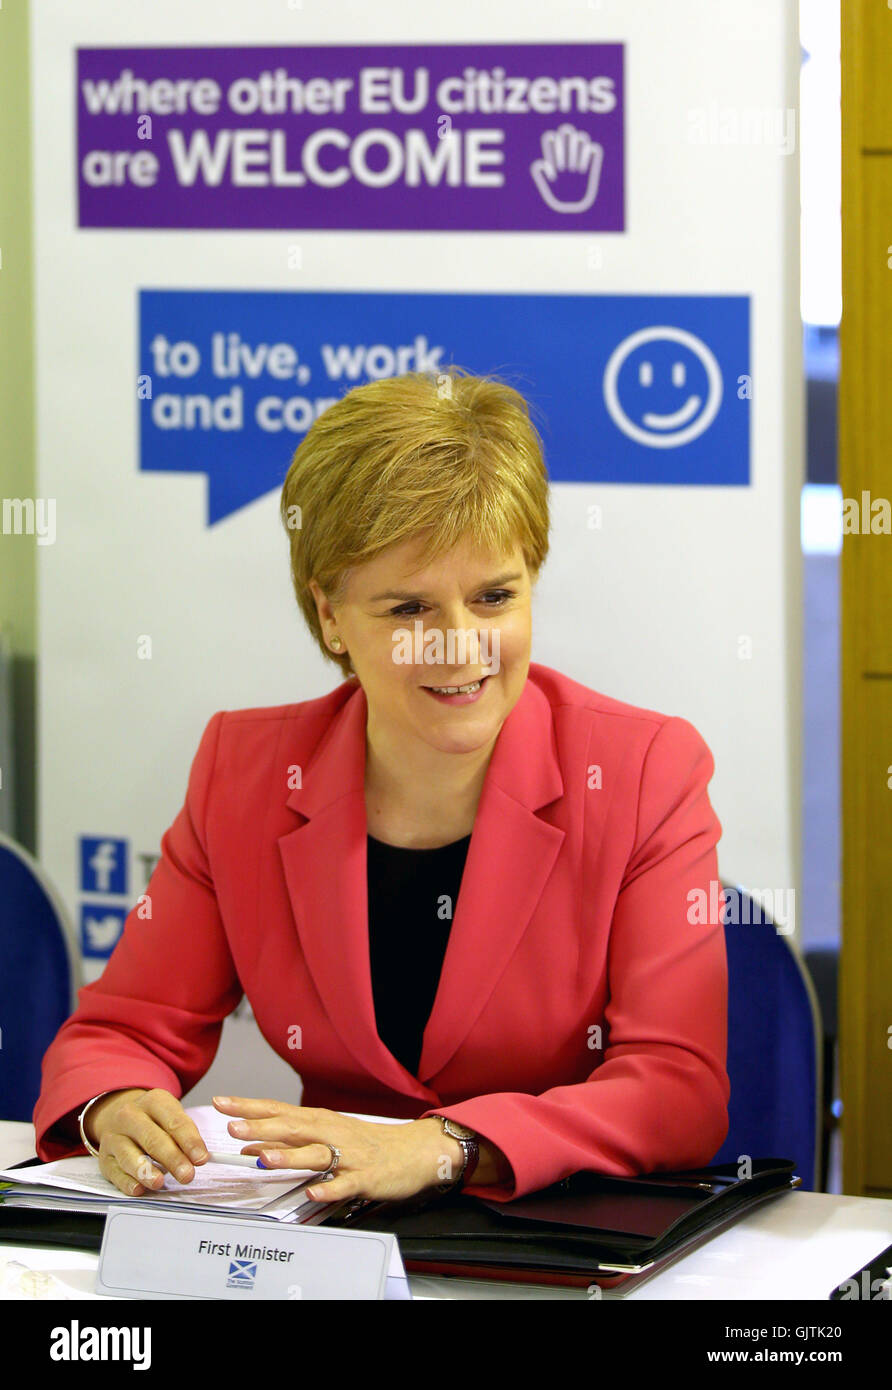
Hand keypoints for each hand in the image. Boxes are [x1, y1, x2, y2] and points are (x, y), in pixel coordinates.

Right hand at [86, 1088, 208, 1195]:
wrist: (118, 1115)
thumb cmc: (153, 1119)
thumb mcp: (170, 1114)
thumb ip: (185, 1134)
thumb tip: (199, 1157)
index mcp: (153, 1101)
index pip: (174, 1122)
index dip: (189, 1141)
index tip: (201, 1158)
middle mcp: (130, 1115)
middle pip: (152, 1139)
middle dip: (172, 1159)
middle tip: (187, 1174)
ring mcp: (114, 1137)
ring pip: (130, 1155)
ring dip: (146, 1171)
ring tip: (159, 1182)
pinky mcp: (105, 1158)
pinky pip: (115, 1172)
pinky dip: (126, 1182)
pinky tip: (138, 1188)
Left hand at [212, 1096, 464, 1203]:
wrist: (413, 1151)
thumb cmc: (365, 1144)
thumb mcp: (325, 1137)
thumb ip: (289, 1142)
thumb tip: (252, 1145)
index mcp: (318, 1122)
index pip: (277, 1110)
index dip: (248, 1107)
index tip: (220, 1103)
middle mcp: (330, 1133)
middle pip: (292, 1127)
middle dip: (261, 1127)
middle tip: (232, 1128)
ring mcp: (347, 1155)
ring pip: (315, 1154)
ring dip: (289, 1155)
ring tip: (263, 1158)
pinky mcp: (364, 1177)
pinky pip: (343, 1184)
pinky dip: (328, 1188)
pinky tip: (313, 1192)